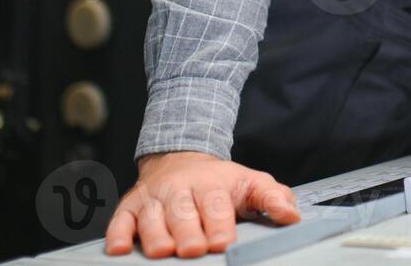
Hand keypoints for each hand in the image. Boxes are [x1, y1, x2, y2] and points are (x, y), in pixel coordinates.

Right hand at [105, 151, 299, 257]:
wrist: (180, 158)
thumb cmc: (217, 181)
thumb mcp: (250, 183)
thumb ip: (272, 198)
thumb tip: (291, 215)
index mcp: (210, 183)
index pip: (214, 203)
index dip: (218, 223)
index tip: (222, 242)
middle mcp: (178, 189)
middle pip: (181, 212)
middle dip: (186, 232)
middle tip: (193, 250)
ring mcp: (153, 198)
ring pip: (150, 218)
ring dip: (155, 235)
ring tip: (162, 251)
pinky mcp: (130, 207)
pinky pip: (120, 220)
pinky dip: (118, 234)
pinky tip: (119, 249)